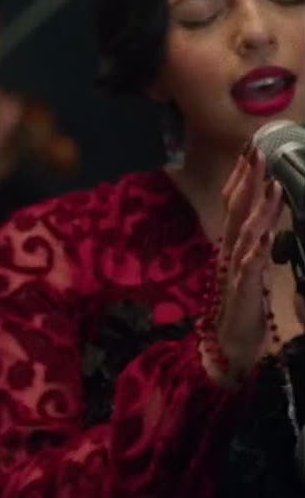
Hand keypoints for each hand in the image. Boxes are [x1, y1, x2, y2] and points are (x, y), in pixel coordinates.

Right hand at [206, 149, 283, 383]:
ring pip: (244, 233)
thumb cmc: (242, 308)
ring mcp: (233, 271)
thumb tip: (268, 217)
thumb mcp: (252, 270)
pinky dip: (255, 249)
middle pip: (236, 210)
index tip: (253, 150)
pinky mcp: (242, 291)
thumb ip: (256, 244)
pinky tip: (263, 236)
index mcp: (232, 245)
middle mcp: (229, 252)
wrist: (227, 347)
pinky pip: (248, 267)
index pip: (235, 204)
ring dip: (257, 208)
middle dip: (247, 180)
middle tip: (257, 152)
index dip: (243, 177)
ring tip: (271, 184)